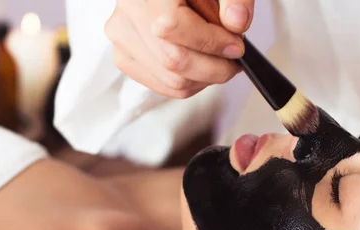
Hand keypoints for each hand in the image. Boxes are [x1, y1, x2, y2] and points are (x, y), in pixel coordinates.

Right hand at [105, 0, 254, 98]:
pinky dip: (191, 83)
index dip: (212, 42)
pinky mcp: (125, 57)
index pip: (175, 26)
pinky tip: (201, 66)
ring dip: (205, 78)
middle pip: (174, 60)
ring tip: (218, 60)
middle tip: (233, 60)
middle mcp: (128, 11)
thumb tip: (237, 23)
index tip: (236, 46)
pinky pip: (164, 86)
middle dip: (214, 68)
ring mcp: (122, 37)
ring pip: (171, 80)